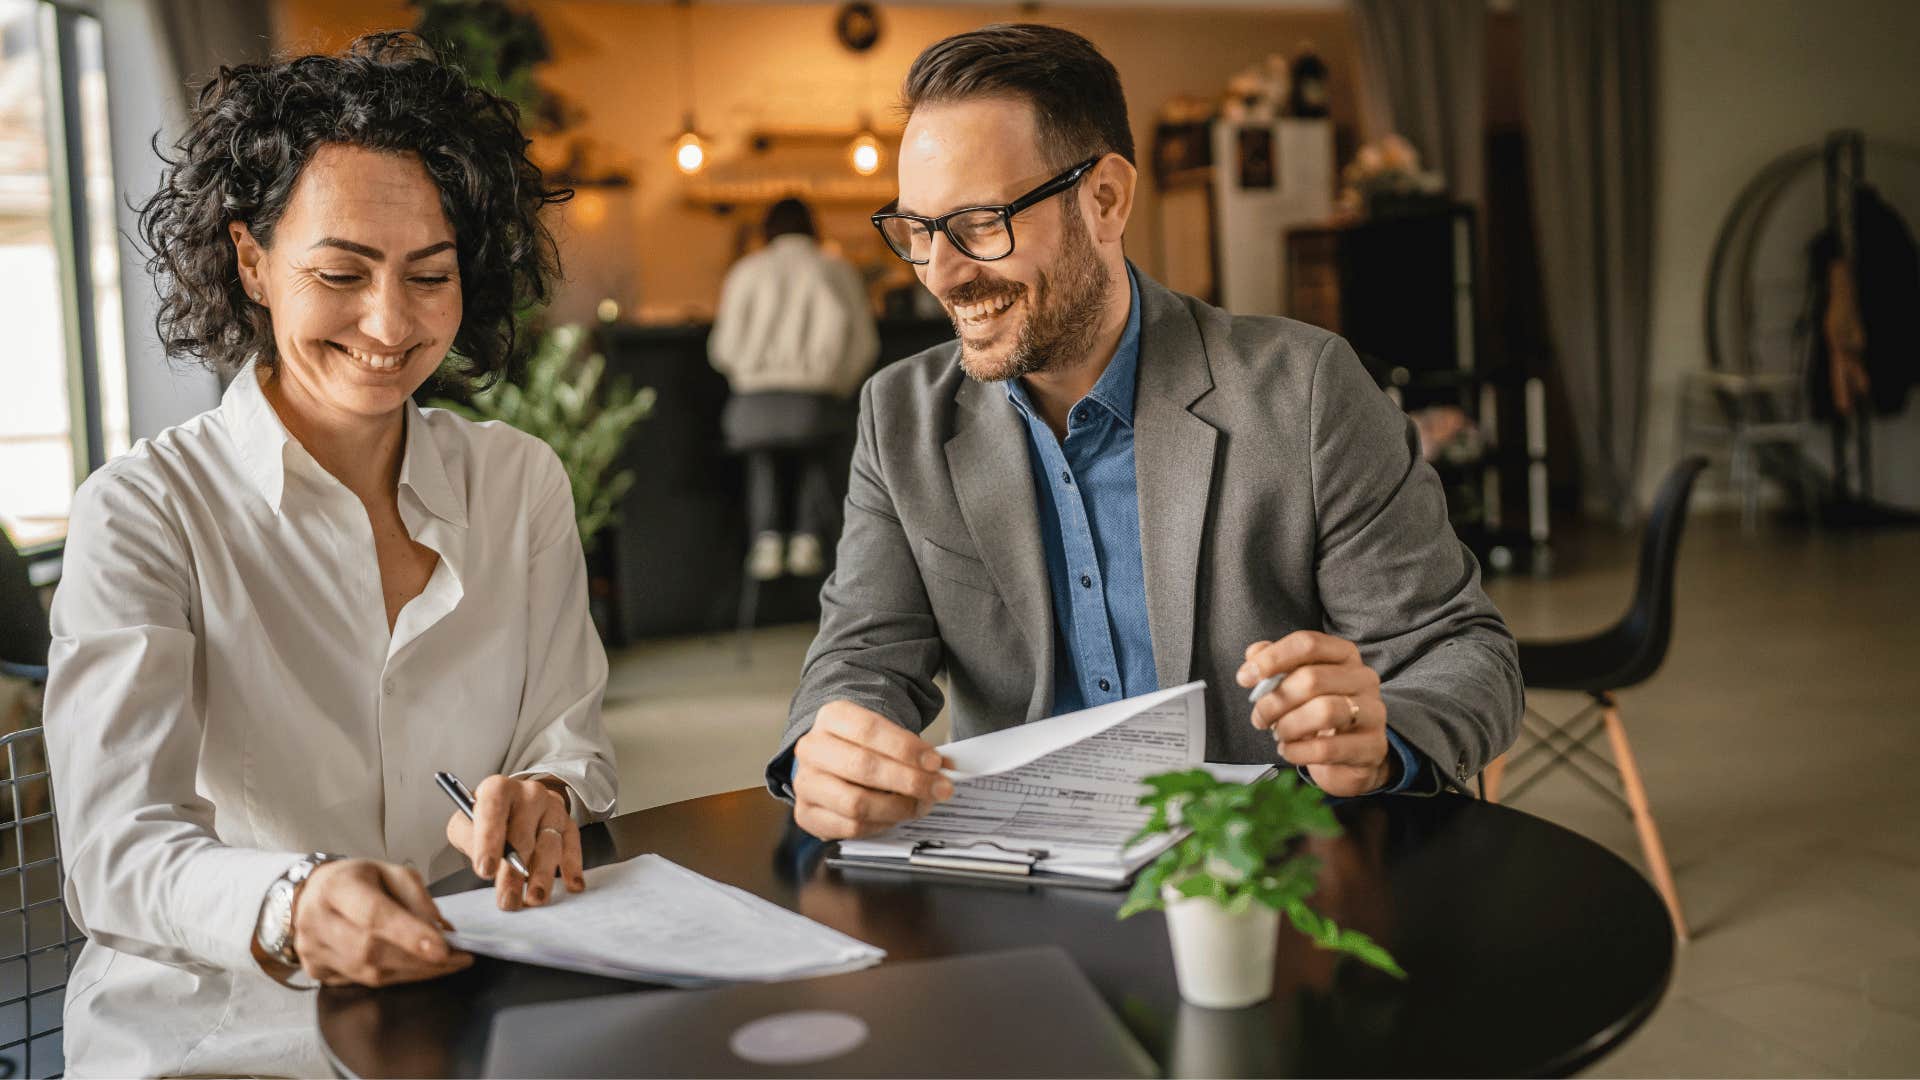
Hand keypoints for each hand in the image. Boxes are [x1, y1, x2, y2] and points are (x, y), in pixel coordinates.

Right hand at [290, 858, 470, 986]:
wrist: (311, 894)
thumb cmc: (356, 881)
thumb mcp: (388, 871)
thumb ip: (416, 896)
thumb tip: (440, 929)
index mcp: (337, 887)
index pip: (374, 915)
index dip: (410, 934)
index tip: (444, 948)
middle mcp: (317, 921)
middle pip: (372, 951)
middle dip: (420, 959)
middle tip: (458, 959)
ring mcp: (312, 950)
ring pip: (369, 973)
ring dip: (414, 972)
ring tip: (447, 965)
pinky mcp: (316, 970)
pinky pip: (363, 982)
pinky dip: (397, 978)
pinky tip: (417, 969)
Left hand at [445, 774, 583, 909]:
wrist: (518, 802)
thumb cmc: (488, 818)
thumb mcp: (465, 823)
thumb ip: (468, 839)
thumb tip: (486, 863)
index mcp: (498, 789)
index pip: (493, 811)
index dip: (489, 841)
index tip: (485, 870)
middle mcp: (529, 794)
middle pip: (523, 835)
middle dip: (514, 872)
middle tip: (507, 900)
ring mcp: (552, 808)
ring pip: (549, 843)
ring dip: (542, 875)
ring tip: (534, 899)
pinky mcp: (568, 824)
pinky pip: (572, 845)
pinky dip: (572, 867)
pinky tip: (572, 885)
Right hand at [792, 700, 952, 839]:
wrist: (831, 763)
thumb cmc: (864, 747)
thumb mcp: (885, 735)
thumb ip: (910, 749)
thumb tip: (943, 768)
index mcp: (832, 717)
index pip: (869, 730)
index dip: (906, 747)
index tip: (935, 762)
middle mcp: (813, 748)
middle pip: (863, 766)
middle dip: (909, 780)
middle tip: (940, 788)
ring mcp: (806, 783)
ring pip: (856, 802)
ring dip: (898, 807)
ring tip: (920, 805)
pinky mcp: (807, 814)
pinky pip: (850, 827)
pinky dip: (880, 825)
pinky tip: (895, 817)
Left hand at [1238, 631, 1392, 796]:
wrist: (1352, 756)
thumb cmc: (1320, 713)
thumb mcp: (1298, 685)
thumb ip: (1276, 665)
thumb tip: (1253, 654)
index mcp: (1344, 655)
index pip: (1308, 644)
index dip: (1272, 658)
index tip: (1245, 677)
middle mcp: (1363, 679)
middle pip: (1312, 679)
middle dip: (1275, 701)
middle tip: (1260, 717)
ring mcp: (1373, 713)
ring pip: (1324, 711)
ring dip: (1288, 725)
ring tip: (1278, 734)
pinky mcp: (1372, 747)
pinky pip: (1327, 749)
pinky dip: (1298, 752)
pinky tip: (1289, 751)